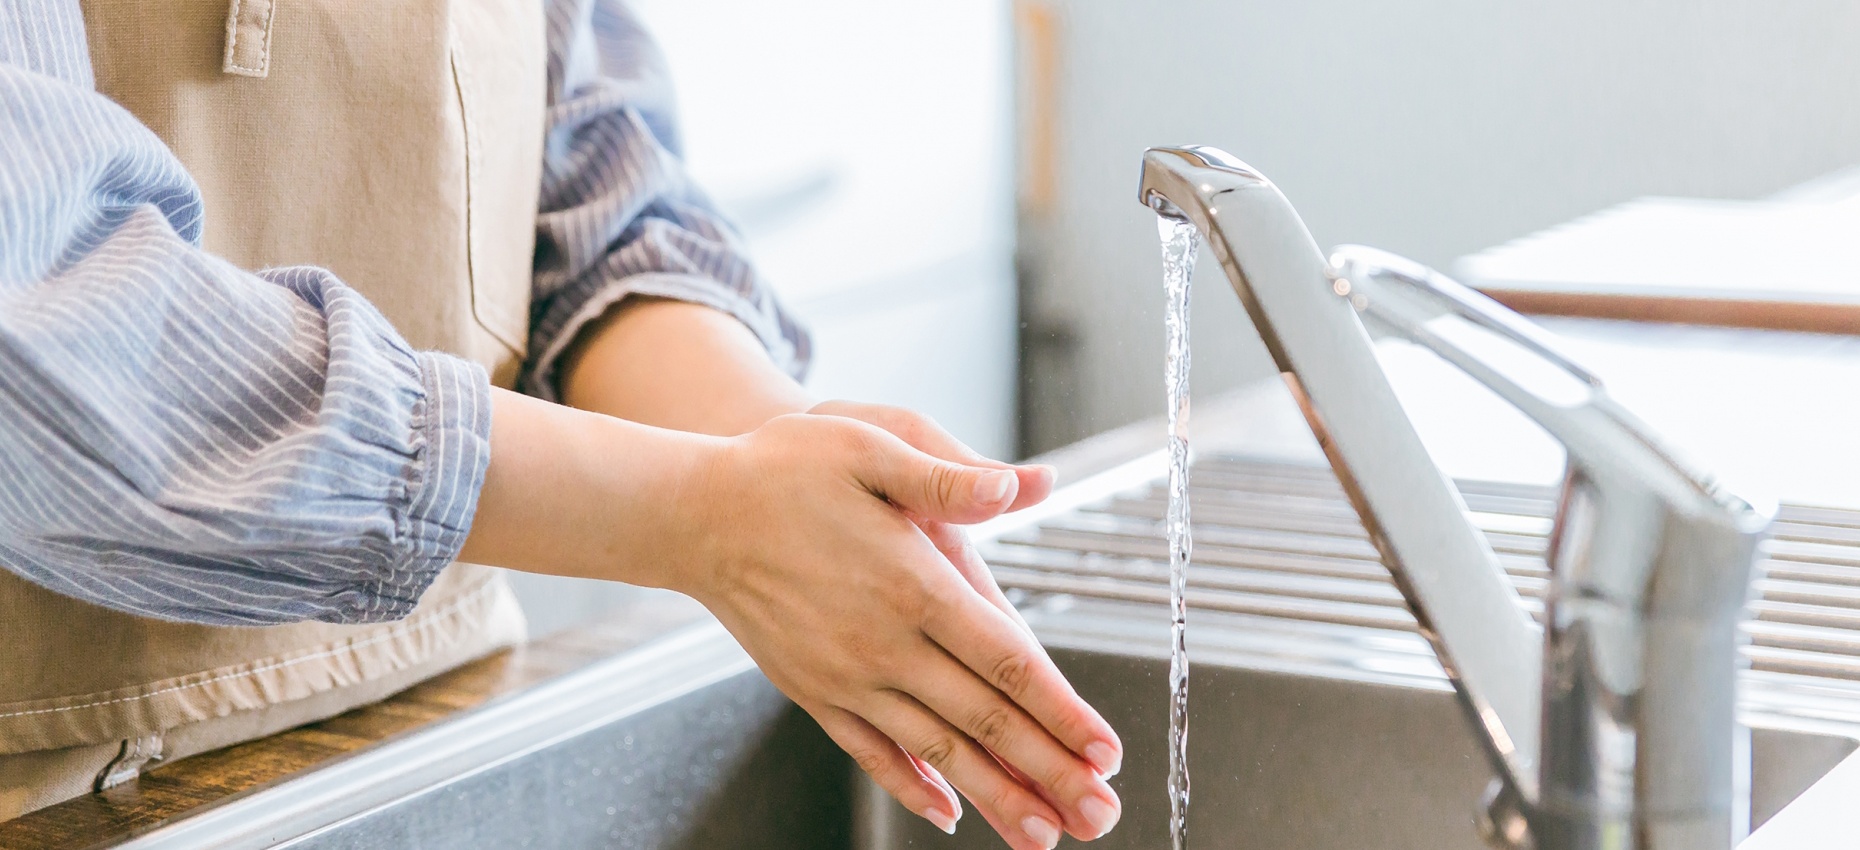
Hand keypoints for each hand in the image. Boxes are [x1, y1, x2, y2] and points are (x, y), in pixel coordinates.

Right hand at [682, 412, 1121, 848]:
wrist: (692, 513)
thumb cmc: (783, 468)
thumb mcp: (868, 444)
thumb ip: (946, 476)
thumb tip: (1020, 484)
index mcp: (910, 584)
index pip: (1003, 660)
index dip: (1059, 709)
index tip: (1106, 749)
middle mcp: (881, 644)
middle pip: (981, 721)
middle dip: (1050, 771)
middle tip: (1102, 813)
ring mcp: (845, 677)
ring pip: (935, 751)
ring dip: (996, 796)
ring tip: (1046, 835)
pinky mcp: (813, 691)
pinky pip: (871, 752)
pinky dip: (912, 787)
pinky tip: (948, 813)